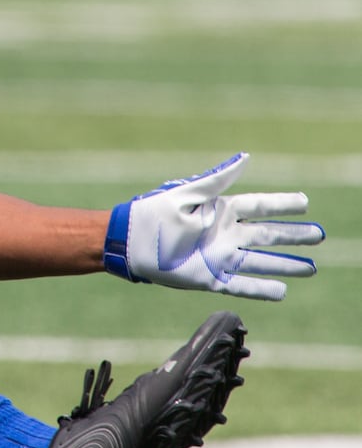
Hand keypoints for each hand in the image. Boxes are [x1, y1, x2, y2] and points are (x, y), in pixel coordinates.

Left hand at [104, 152, 324, 300]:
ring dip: (286, 264)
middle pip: (268, 235)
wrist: (129, 241)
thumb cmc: (155, 212)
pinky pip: (243, 285)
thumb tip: (245, 158)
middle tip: (319, 234)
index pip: (259, 206)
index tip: (305, 203)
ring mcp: (220, 257)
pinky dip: (262, 288)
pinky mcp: (210, 278)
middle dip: (293, 235)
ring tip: (311, 266)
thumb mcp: (188, 193)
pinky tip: (282, 289)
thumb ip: (218, 179)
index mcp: (220, 210)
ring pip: (261, 261)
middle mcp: (226, 233)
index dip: (282, 205)